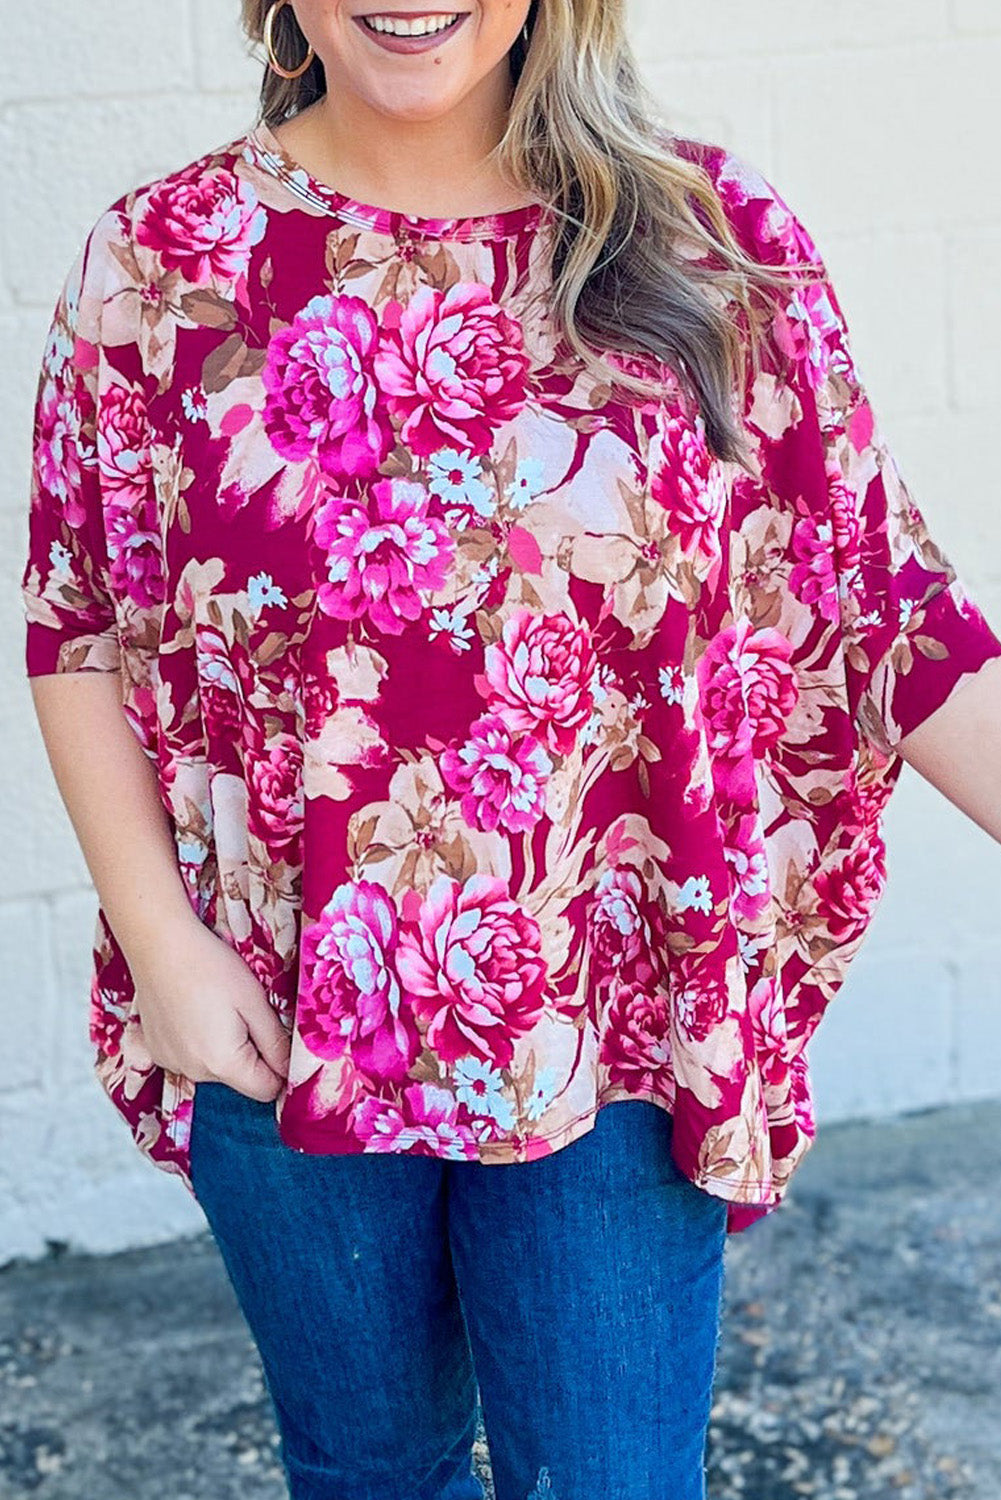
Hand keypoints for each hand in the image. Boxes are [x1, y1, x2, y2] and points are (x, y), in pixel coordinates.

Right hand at [130, 912, 290, 1100]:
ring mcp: (171, 1063)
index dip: (281, 1070)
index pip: (266, 1090)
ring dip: (225, 1047)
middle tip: (247, 1012)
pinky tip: (196, 1009)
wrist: (159, 945)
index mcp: (223, 1064)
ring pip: (215, 1067)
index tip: (279, 1040)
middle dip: (252, 1052)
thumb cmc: (211, 967)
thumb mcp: (255, 1002)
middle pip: (240, 1078)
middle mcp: (194, 1073)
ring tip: (218, 1007)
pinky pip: (191, 1056)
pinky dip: (200, 1041)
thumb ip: (276, 1043)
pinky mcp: (156, 1050)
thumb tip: (290, 1070)